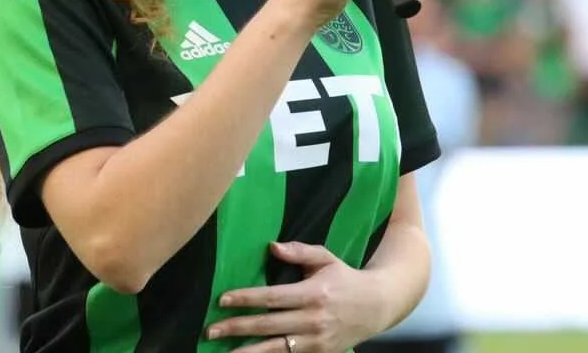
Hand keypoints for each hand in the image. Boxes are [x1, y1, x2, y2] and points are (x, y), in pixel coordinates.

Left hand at [206, 241, 388, 352]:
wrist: (377, 307)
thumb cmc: (345, 278)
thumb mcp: (326, 258)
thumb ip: (299, 252)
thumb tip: (271, 246)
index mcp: (313, 293)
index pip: (272, 298)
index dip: (246, 299)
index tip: (222, 300)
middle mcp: (313, 319)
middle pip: (268, 325)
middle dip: (237, 328)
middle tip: (210, 331)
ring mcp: (316, 341)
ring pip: (275, 349)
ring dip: (247, 352)